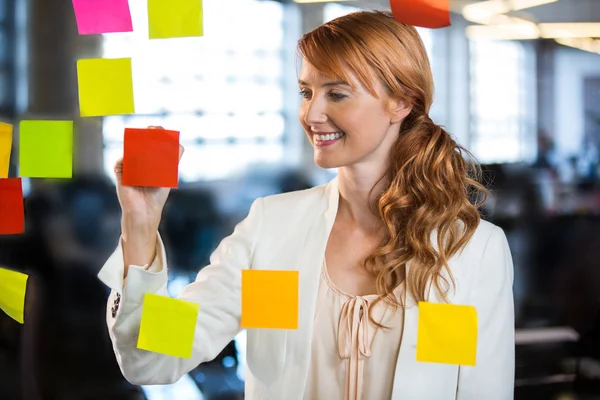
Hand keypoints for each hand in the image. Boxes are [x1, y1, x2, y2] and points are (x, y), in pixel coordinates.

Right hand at [114, 126, 183, 267]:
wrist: (145, 211)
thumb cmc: (157, 195)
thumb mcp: (167, 175)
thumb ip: (172, 160)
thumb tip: (180, 145)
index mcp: (148, 161)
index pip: (150, 143)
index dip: (155, 135)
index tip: (159, 129)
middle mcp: (137, 162)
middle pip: (140, 143)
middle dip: (146, 134)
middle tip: (153, 129)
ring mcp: (127, 166)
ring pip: (131, 150)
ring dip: (138, 143)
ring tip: (147, 140)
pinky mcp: (120, 172)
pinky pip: (122, 161)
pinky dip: (129, 157)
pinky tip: (137, 158)